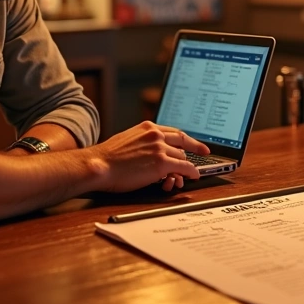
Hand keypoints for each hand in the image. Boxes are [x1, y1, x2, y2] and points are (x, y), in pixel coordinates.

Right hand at [90, 122, 210, 192]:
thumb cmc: (107, 158)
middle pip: (183, 142)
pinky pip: (185, 168)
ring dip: (184, 168)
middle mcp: (156, 135)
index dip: (187, 139)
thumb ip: (142, 141)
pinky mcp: (162, 163)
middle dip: (194, 148)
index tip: (195, 143)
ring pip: (182, 157)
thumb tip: (150, 150)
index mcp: (147, 127)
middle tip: (204, 152)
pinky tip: (193, 176)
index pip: (173, 132)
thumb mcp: (127, 140)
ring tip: (184, 176)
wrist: (99, 165)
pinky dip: (192, 172)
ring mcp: (160, 148)